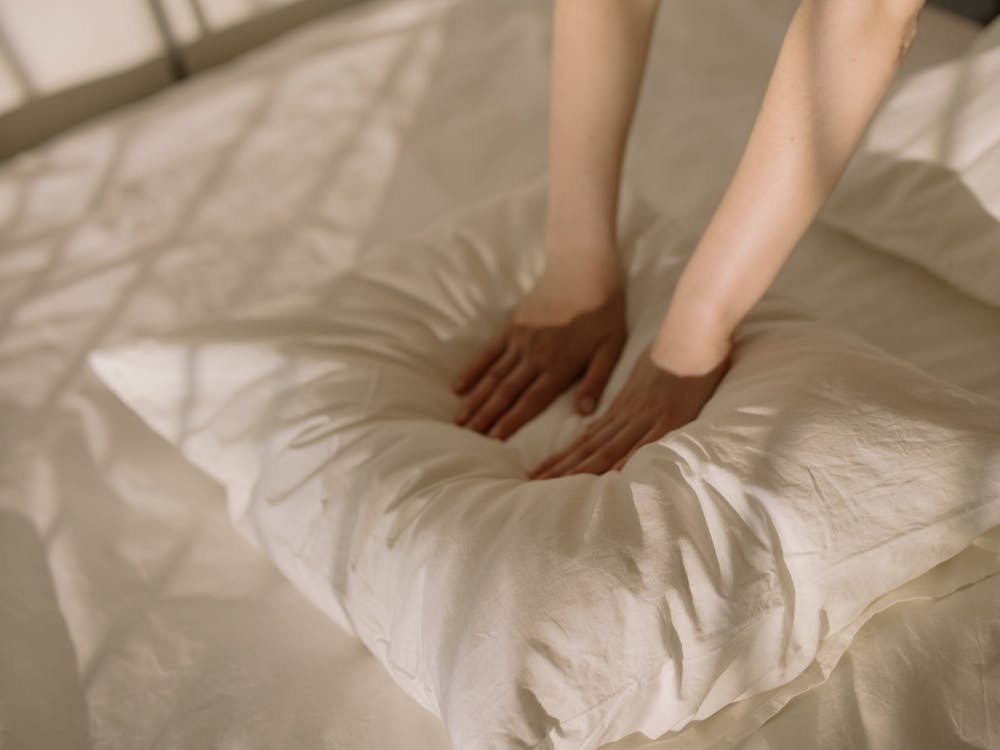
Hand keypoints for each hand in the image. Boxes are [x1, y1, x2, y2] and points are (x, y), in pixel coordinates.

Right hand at [453, 261, 626, 438]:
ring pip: (493, 377)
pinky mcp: (512, 327)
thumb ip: (596, 380)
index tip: (493, 441)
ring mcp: (519, 341)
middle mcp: (534, 357)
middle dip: (486, 417)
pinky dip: (473, 371)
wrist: (582, 266)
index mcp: (559, 366)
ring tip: (459, 421)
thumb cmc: (603, 308)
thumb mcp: (611, 346)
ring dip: (476, 400)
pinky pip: (488, 353)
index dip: (511, 422)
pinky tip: (459, 387)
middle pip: (506, 393)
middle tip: (467, 439)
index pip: (531, 401)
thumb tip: (584, 413)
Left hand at [527, 342, 730, 478]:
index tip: (537, 472)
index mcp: (620, 408)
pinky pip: (648, 442)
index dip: (561, 457)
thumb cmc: (670, 354)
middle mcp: (628, 415)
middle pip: (589, 448)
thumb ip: (621, 406)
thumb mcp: (638, 379)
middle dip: (561, 468)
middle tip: (533, 484)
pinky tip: (612, 475)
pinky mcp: (672, 419)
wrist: (692, 333)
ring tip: (556, 485)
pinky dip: (629, 458)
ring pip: (609, 448)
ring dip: (582, 468)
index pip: (584, 439)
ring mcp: (649, 417)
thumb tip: (600, 425)